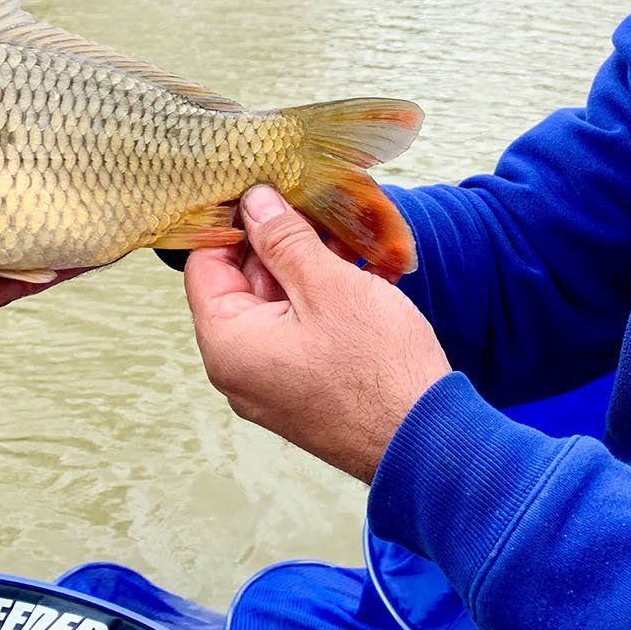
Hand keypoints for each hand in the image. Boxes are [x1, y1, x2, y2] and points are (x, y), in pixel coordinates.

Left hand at [185, 186, 449, 483]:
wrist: (425, 441)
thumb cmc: (376, 368)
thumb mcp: (328, 287)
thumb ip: (285, 240)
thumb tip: (255, 203)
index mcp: (229, 343)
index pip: (206, 265)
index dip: (232, 222)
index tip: (263, 188)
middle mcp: (240, 368)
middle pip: (243, 283)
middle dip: (277, 239)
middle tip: (314, 200)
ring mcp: (273, 382)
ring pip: (278, 304)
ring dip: (307, 264)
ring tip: (345, 228)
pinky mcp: (305, 387)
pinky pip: (301, 329)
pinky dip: (322, 296)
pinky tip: (358, 266)